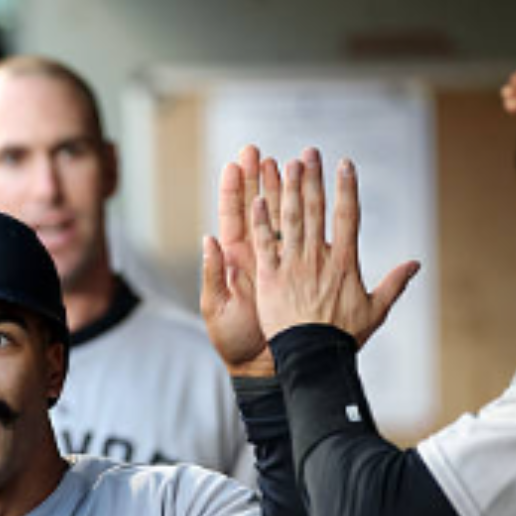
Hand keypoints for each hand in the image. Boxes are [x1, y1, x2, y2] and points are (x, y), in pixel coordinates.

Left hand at [201, 145, 281, 376]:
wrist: (262, 366)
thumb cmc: (234, 341)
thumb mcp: (215, 308)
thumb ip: (211, 274)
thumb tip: (209, 239)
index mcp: (235, 260)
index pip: (235, 216)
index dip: (235, 190)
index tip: (235, 163)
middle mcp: (255, 257)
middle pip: (257, 209)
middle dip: (258, 179)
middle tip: (260, 150)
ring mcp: (278, 263)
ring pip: (281, 219)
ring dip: (281, 190)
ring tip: (285, 161)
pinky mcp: (297, 274)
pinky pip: (300, 244)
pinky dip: (303, 222)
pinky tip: (306, 199)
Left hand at [252, 148, 419, 346]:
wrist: (314, 358)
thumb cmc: (344, 338)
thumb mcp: (375, 311)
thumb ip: (394, 284)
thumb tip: (416, 264)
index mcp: (344, 262)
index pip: (348, 217)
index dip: (346, 188)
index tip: (346, 164)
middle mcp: (319, 258)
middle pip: (316, 210)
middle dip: (312, 179)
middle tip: (309, 152)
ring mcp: (293, 266)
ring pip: (290, 220)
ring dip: (287, 190)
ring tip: (285, 164)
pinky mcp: (270, 277)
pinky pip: (265, 244)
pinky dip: (260, 222)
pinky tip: (257, 199)